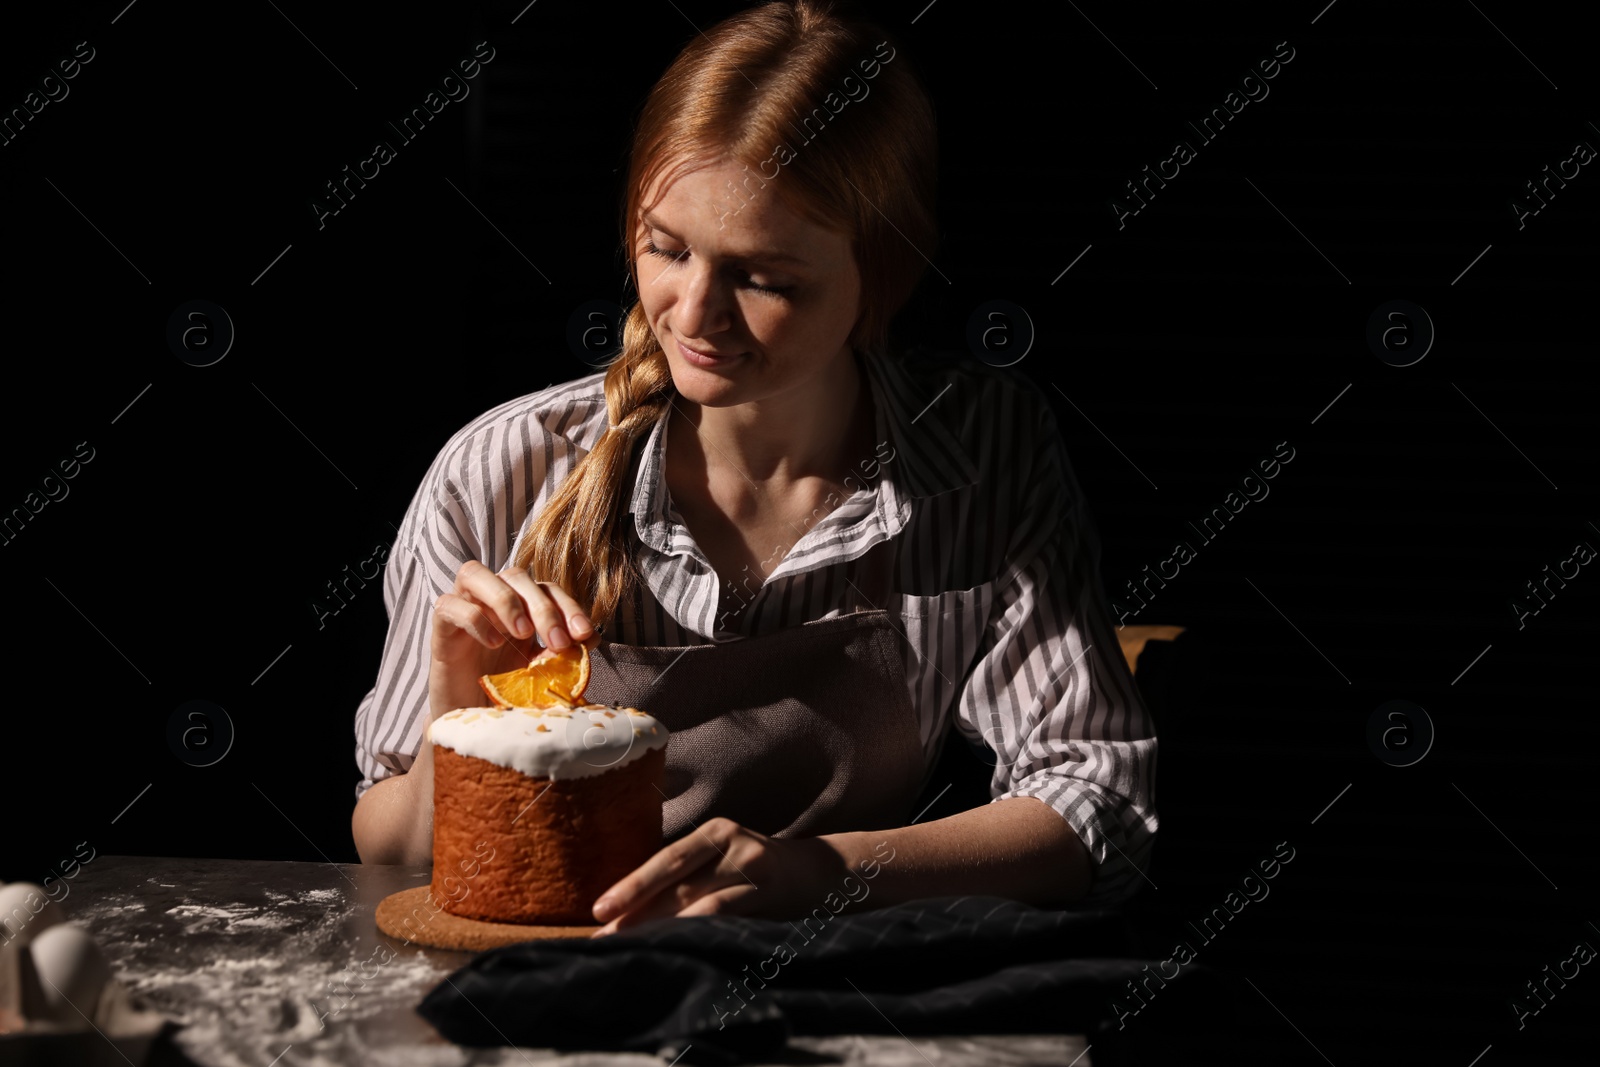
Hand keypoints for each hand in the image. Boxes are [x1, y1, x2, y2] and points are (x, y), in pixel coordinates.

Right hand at [428, 560, 595, 719]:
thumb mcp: (540, 671)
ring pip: (475, 574)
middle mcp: (490, 598)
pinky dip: (474, 619)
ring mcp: (462, 606)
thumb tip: (591, 639)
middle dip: (542, 606)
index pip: (547, 588)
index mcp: (520, 604)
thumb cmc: (504, 690)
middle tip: (557, 642)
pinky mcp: (440, 626)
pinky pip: (449, 605)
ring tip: (522, 634)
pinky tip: (492, 643)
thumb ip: (562, 653)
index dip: (569, 606)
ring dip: (505, 600)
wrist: (468, 716)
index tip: (585, 636)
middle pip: (516, 576)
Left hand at [588, 818, 851, 935]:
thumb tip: (628, 909)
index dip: (632, 886)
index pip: (666, 861)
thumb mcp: (721, 857)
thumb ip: (686, 875)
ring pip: (704, 908)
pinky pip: (731, 923)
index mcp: (716, 832)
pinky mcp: (771, 901)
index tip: (599, 911)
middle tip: (604, 942)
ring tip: (636, 951)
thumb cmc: (754, 868)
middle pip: (679, 886)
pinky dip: (703, 937)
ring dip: (666, 931)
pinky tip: (682, 952)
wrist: (820, 874)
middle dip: (639, 916)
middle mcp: (736, 846)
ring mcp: (756, 873)